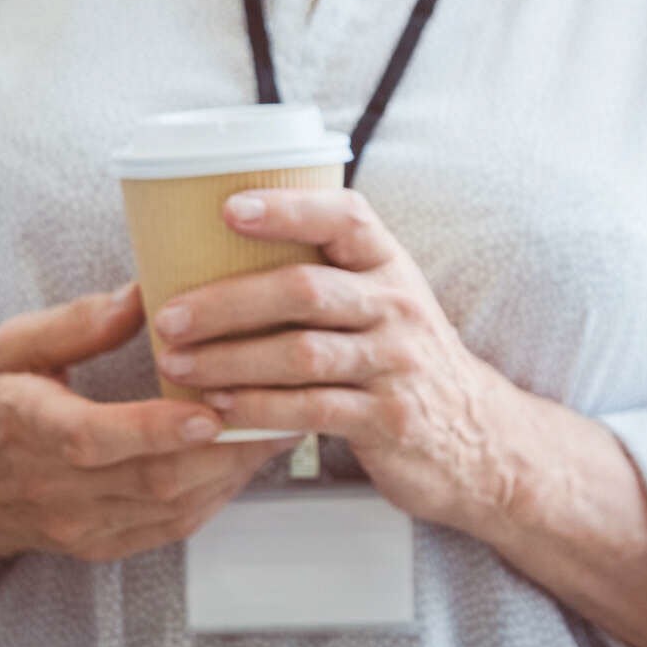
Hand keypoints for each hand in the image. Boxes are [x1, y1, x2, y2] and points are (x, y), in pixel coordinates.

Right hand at [0, 284, 294, 563]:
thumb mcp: (12, 346)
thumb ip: (76, 323)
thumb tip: (143, 292)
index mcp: (31, 431)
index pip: (98, 439)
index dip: (159, 429)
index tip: (211, 409)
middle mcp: (58, 489)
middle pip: (153, 480)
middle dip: (225, 447)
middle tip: (280, 406)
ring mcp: (83, 525)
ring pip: (173, 508)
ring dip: (232, 471)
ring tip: (280, 425)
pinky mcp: (104, 545)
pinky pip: (172, 527)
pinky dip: (216, 494)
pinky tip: (245, 459)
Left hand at [154, 189, 533, 535]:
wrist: (476, 438)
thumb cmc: (402, 357)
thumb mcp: (383, 300)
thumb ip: (328, 272)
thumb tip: (218, 245)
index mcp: (389, 264)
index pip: (346, 217)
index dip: (288, 208)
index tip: (228, 210)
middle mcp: (397, 306)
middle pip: (305, 290)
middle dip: (228, 302)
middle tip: (170, 316)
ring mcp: (396, 364)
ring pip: (301, 354)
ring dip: (230, 359)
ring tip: (177, 364)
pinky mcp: (387, 419)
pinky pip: (311, 409)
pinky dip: (258, 408)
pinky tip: (218, 407)